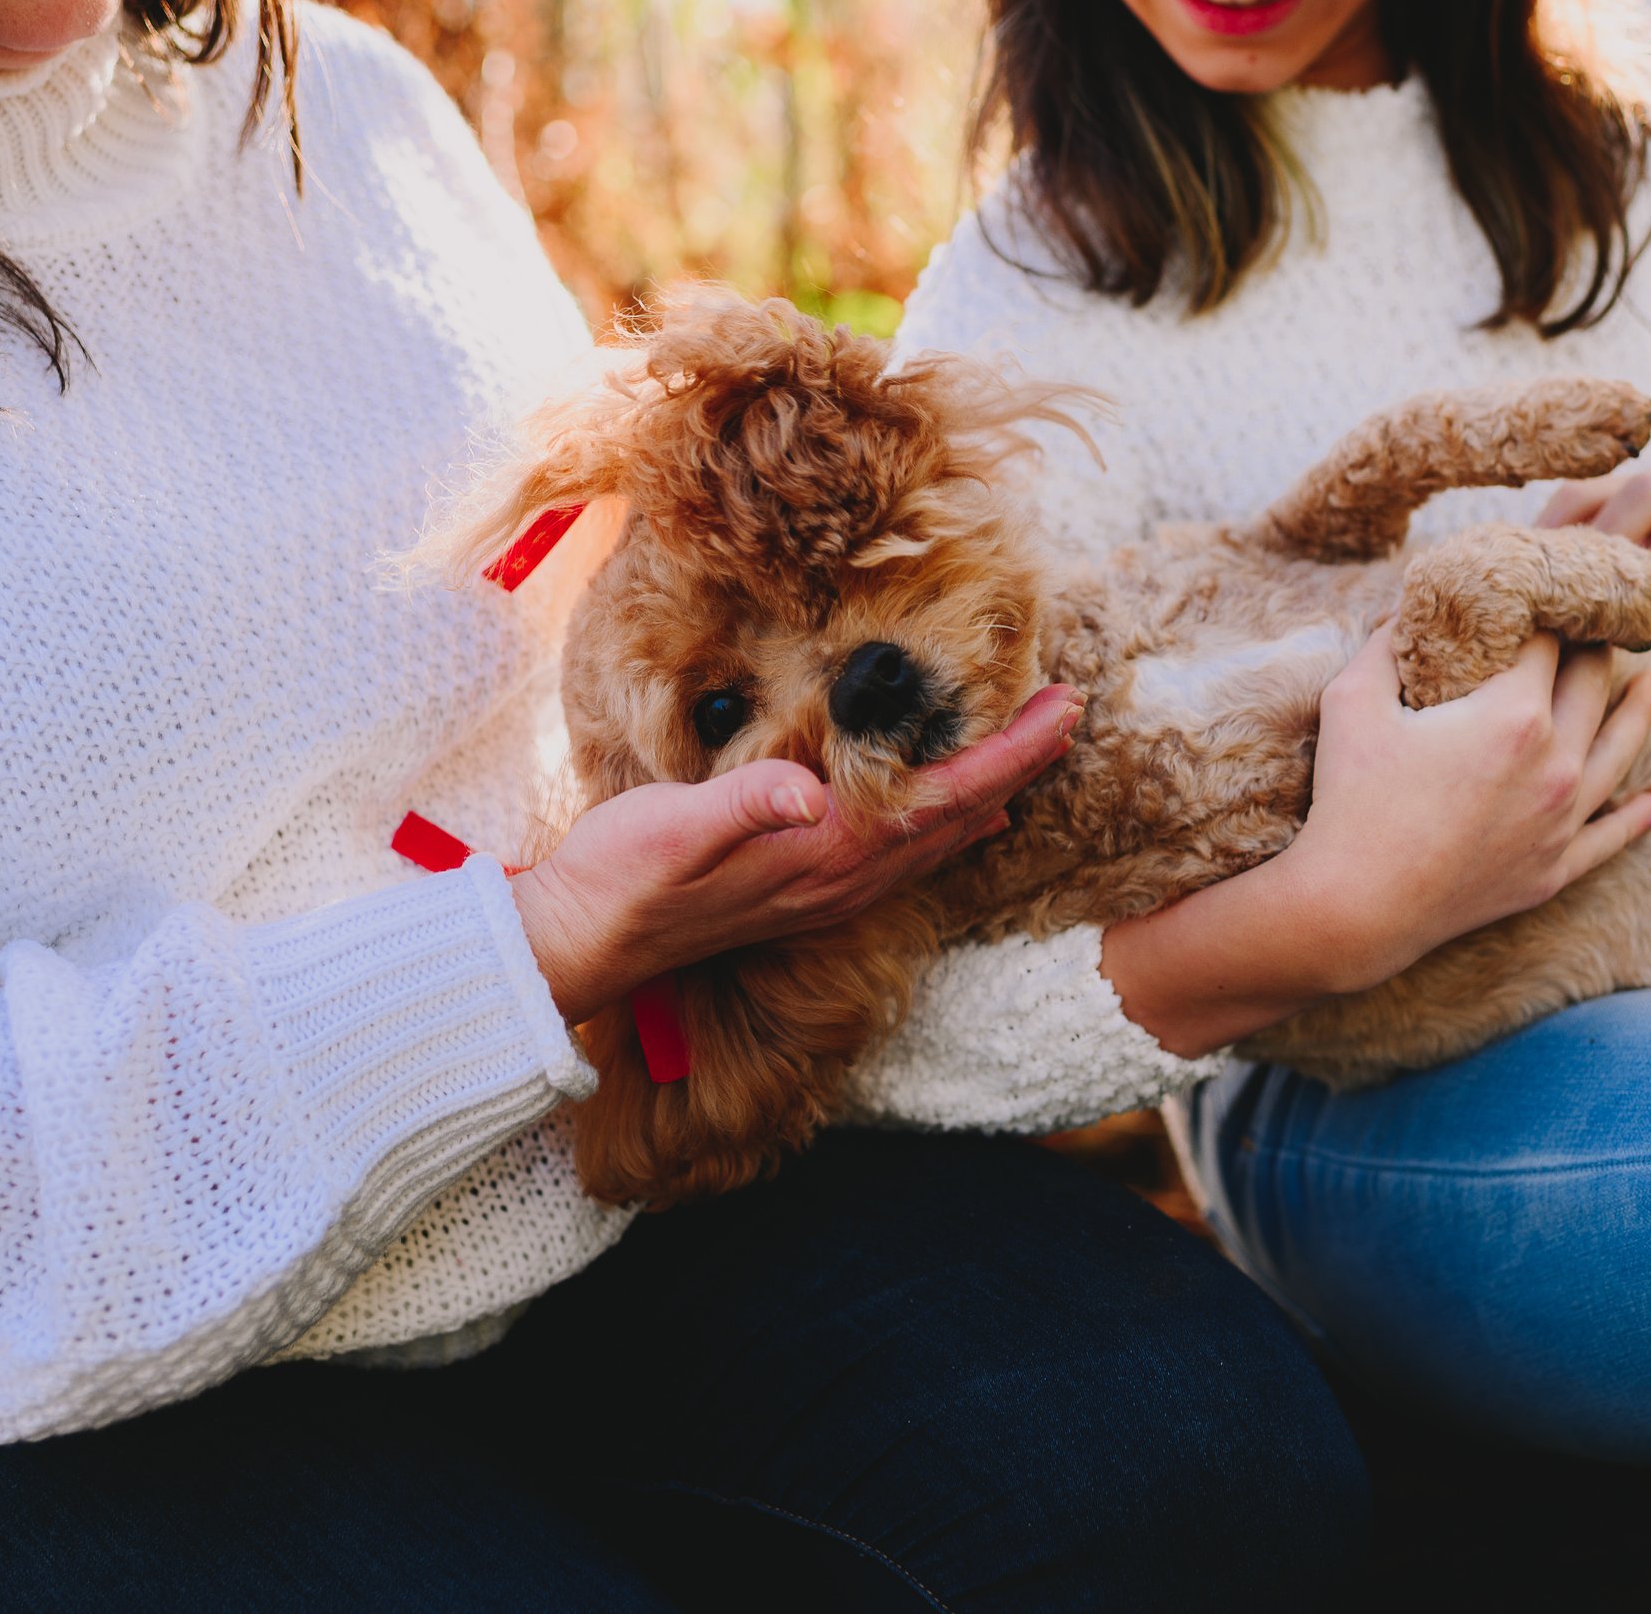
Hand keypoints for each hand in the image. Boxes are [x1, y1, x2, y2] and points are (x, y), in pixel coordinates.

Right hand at [512, 684, 1084, 1020]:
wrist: (582, 940)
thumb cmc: (625, 876)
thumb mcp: (676, 826)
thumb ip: (748, 805)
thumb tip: (808, 792)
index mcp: (827, 854)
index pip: (945, 797)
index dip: (1011, 753)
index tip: (1062, 710)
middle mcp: (844, 879)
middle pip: (960, 818)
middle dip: (1020, 764)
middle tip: (1068, 709)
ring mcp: (829, 890)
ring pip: (938, 838)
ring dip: (991, 791)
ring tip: (1030, 749)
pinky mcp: (806, 888)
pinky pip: (904, 852)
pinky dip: (947, 821)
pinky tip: (959, 814)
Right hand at [1100, 630, 1650, 1057]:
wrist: (1355, 908)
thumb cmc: (1349, 800)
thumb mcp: (1350, 702)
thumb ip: (1384, 645)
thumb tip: (1405, 612)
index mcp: (1514, 714)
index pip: (1544, 642)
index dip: (1542, 611)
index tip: (1543, 595)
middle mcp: (1556, 763)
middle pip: (1591, 685)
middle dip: (1592, 648)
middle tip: (1593, 626)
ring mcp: (1561, 821)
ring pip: (1619, 752)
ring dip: (1639, 713)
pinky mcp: (1554, 870)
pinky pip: (1609, 838)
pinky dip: (1635, 819)